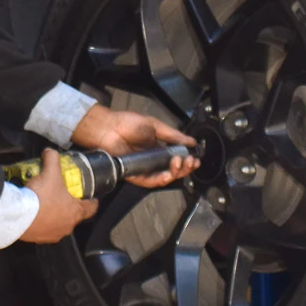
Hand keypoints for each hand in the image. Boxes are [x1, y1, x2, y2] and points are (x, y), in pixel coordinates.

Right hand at [19, 149, 98, 243]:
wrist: (18, 216)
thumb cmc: (40, 196)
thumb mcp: (49, 172)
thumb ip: (52, 159)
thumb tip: (50, 151)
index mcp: (75, 212)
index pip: (91, 208)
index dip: (92, 201)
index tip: (92, 198)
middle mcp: (67, 226)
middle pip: (74, 216)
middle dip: (70, 207)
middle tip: (63, 197)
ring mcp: (53, 235)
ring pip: (58, 224)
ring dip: (55, 216)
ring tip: (47, 205)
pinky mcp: (38, 239)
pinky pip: (43, 230)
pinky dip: (41, 223)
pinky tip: (34, 214)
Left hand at [70, 100, 198, 188]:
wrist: (109, 128)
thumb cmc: (128, 124)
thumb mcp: (156, 126)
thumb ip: (173, 136)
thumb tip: (191, 141)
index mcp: (159, 149)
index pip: (178, 158)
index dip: (188, 160)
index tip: (196, 157)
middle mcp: (154, 160)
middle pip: (174, 170)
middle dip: (185, 167)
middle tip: (191, 161)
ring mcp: (145, 168)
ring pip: (164, 177)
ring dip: (176, 173)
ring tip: (181, 163)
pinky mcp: (136, 175)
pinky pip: (150, 182)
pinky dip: (161, 180)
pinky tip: (168, 174)